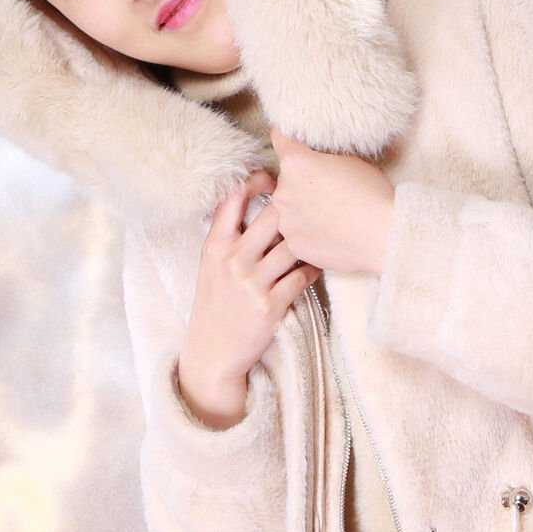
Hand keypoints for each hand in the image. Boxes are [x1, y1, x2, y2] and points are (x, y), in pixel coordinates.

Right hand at [177, 169, 320, 411]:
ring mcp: (252, 283)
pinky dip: (313, 270)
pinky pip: (302, 278)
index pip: (235, 196)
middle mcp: (233, 259)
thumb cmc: (216, 303)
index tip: (276, 180)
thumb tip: (256, 202)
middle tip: (313, 207)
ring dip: (310, 241)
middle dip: (297, 208)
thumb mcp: (211, 264)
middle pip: (274, 215)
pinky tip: (318, 267)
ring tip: (321, 237)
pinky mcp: (270, 306)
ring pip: (293, 245)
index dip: (258, 180)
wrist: (213, 351)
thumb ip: (228, 235)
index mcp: (216, 244)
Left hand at [266, 126, 396, 277]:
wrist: (384, 236)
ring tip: (330, 216)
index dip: (290, 140)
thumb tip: (315, 159)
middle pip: (285, 179)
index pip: (280, 139)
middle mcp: (283, 190)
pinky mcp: (294, 245)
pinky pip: (297, 233)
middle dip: (301, 182)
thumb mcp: (348, 159)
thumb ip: (322, 156)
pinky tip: (330, 234)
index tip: (296, 144)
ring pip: (289, 209)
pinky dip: (309, 232)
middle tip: (327, 191)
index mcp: (295, 162)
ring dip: (302, 209)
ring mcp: (286, 221)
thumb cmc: (373, 194)